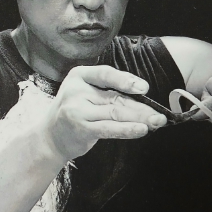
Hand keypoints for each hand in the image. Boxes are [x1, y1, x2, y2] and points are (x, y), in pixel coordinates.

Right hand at [43, 65, 166, 160]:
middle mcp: (76, 91)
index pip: (105, 74)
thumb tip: (142, 98)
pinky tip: (141, 130)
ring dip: (140, 118)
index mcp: (79, 75)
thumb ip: (107, 93)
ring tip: (157, 122)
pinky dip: (127, 129)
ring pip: (115, 113)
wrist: (49, 137)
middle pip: (115, 97)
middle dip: (141, 107)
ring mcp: (77, 110)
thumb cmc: (73, 113)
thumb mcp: (85, 94)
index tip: (143, 88)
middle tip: (161, 114)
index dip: (126, 80)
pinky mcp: (81, 128)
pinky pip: (109, 128)